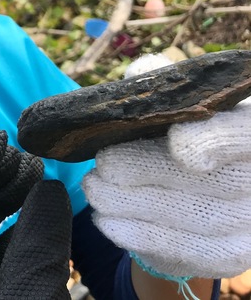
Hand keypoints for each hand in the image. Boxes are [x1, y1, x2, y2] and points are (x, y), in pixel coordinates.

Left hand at [83, 55, 250, 277]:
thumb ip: (160, 86)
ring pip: (202, 220)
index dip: (216, 139)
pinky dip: (143, 236)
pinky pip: (191, 252)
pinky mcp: (233, 254)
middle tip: (104, 164)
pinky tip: (106, 221)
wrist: (185, 192)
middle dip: (153, 170)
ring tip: (94, 189)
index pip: (246, 134)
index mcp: (250, 128)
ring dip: (138, 204)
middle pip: (220, 180)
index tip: (175, 141)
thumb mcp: (172, 103)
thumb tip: (141, 76)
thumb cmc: (175, 132)